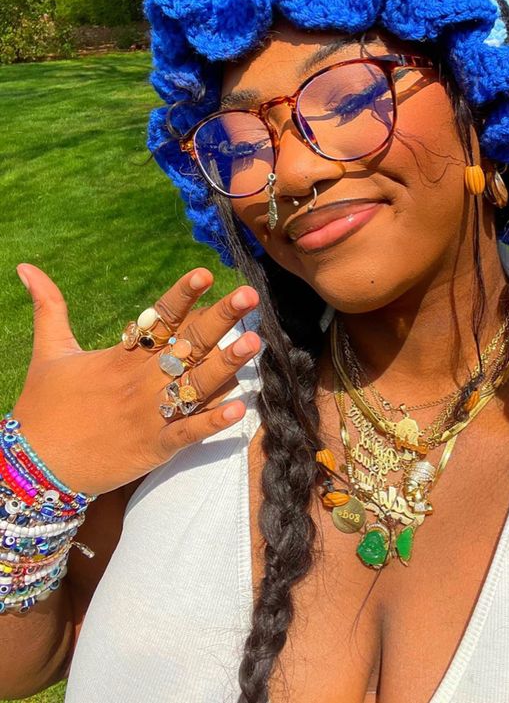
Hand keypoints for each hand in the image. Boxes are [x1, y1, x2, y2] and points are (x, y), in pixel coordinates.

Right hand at [10, 264, 259, 495]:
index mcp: (121, 356)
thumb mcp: (48, 351)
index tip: (205, 273)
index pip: (158, 318)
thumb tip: (26, 267)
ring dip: (227, 363)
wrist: (33, 468)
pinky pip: (188, 433)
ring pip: (195, 385)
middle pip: (187, 344)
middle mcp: (140, 380)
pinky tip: (241, 407)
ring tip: (255, 341)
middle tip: (249, 295)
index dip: (182, 294)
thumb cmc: (43, 407)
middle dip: (219, 318)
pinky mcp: (153, 447)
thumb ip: (49, 307)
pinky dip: (212, 422)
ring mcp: (149, 414)